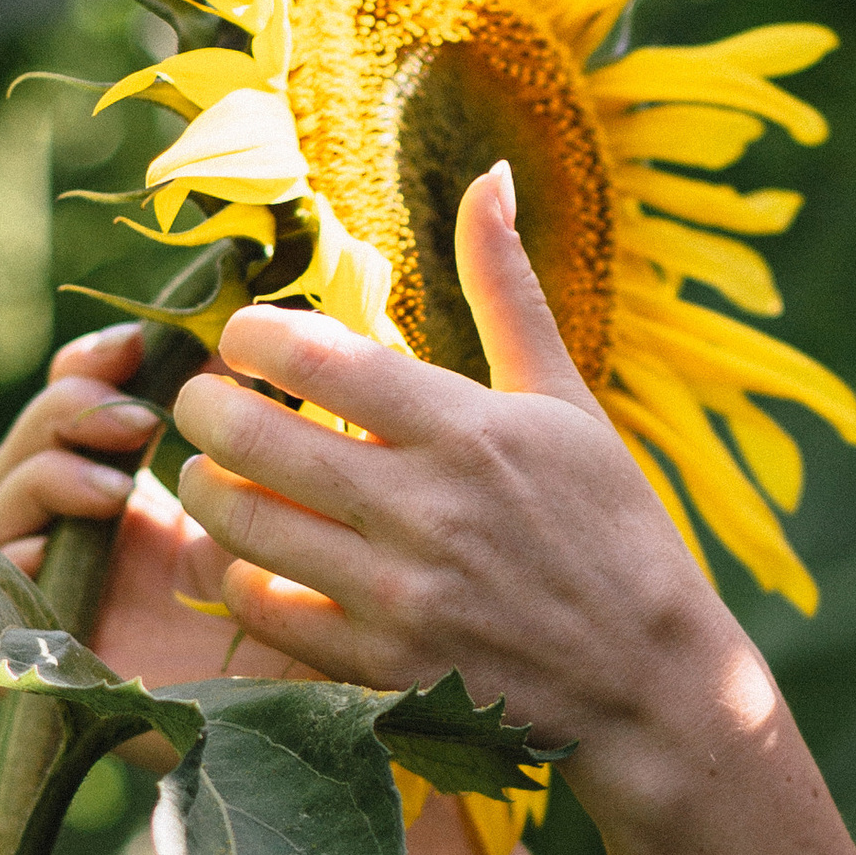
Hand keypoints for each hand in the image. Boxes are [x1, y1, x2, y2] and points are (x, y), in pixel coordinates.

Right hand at [0, 323, 319, 727]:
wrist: (341, 727)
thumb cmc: (336, 621)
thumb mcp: (304, 509)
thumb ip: (279, 435)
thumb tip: (262, 346)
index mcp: (146, 503)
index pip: (80, 408)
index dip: (92, 365)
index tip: (139, 344)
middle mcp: (93, 549)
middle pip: (28, 449)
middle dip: (68, 410)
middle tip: (140, 422)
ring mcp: (61, 607)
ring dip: (45, 476)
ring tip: (115, 484)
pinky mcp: (43, 677)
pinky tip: (53, 556)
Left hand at [171, 164, 712, 773]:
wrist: (651, 676)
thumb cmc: (612, 524)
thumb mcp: (567, 399)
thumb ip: (506, 289)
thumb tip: (488, 177)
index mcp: (468, 428)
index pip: (316, 357)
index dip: (251, 335)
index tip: (245, 338)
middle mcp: (425, 507)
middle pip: (252, 439)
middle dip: (204, 407)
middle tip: (207, 402)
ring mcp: (399, 593)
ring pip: (238, 527)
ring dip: (207, 492)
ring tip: (219, 477)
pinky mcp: (381, 666)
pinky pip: (259, 613)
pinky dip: (240, 580)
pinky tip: (257, 560)